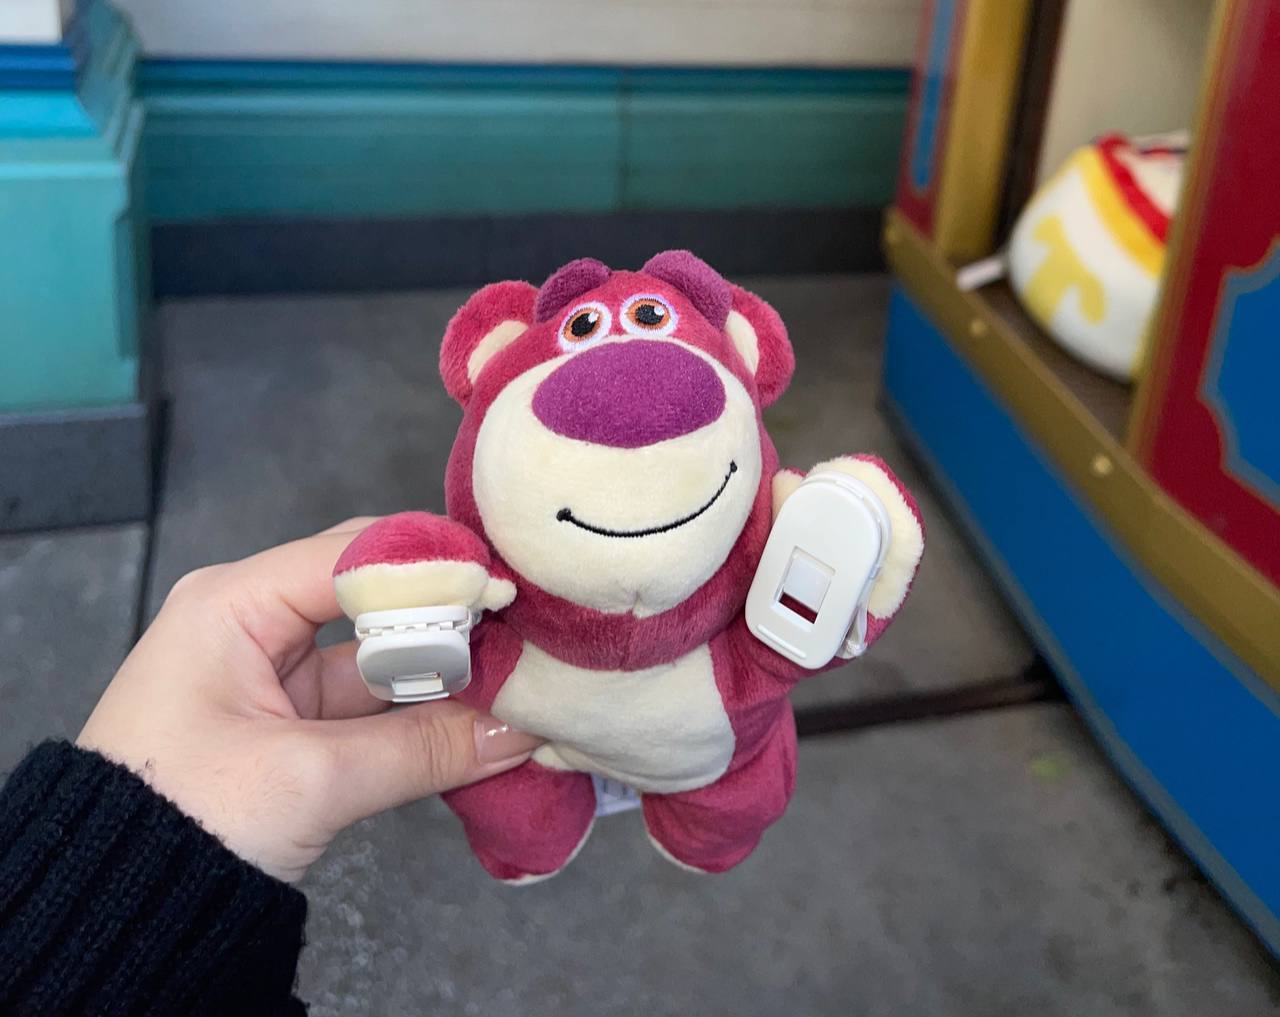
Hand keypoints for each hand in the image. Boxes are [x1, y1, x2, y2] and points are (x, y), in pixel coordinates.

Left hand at [77, 518, 541, 881]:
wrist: (113, 911)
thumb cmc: (175, 823)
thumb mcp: (309, 779)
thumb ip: (421, 747)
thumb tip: (515, 729)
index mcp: (233, 604)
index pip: (354, 553)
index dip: (435, 566)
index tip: (507, 587)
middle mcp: (255, 624)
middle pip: (374, 600)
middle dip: (450, 623)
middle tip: (524, 635)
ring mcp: (275, 677)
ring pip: (380, 658)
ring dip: (443, 676)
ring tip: (517, 683)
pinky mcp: (292, 725)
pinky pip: (372, 706)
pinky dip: (421, 717)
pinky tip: (480, 722)